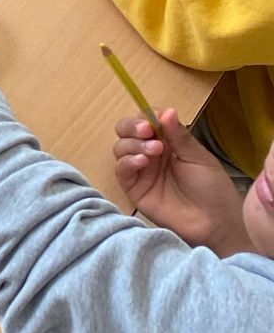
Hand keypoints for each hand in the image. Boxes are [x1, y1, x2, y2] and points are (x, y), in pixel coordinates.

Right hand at [113, 107, 245, 251]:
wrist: (213, 222)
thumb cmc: (211, 188)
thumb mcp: (198, 157)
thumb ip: (179, 136)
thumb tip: (166, 110)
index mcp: (168, 142)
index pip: (146, 121)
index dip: (146, 116)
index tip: (154, 119)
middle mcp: (150, 154)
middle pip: (126, 131)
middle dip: (132, 126)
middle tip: (147, 130)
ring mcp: (141, 171)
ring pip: (120, 147)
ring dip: (133, 144)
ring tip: (154, 150)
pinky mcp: (133, 189)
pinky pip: (121, 170)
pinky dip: (128, 161)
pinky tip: (143, 162)